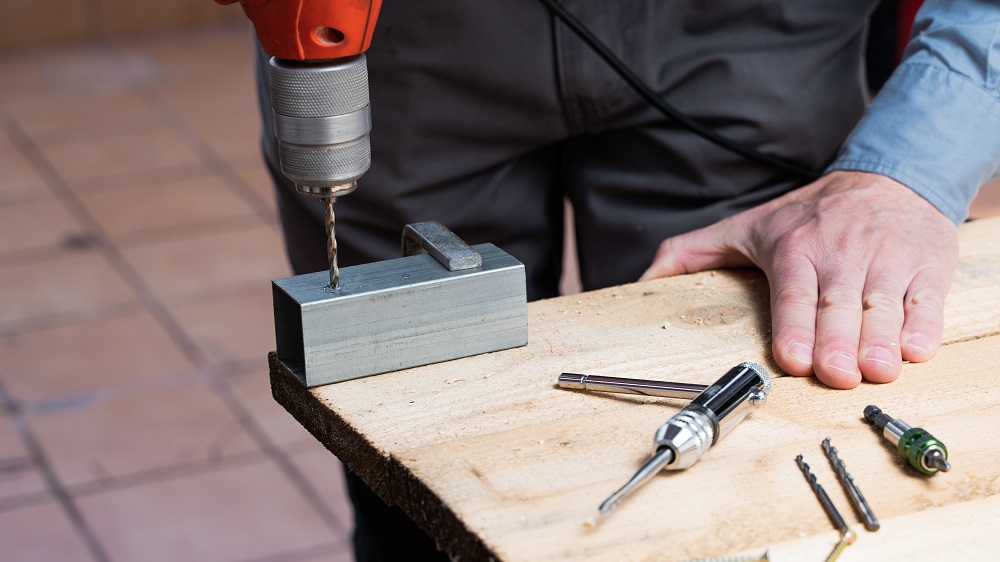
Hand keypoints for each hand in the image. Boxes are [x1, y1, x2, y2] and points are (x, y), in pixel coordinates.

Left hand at [640, 171, 958, 388]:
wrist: (890, 177)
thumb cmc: (810, 215)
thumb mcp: (745, 226)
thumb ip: (690, 253)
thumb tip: (640, 281)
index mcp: (795, 249)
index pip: (792, 293)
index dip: (794, 326)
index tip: (793, 359)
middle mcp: (841, 255)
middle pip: (837, 306)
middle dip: (837, 343)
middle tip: (837, 376)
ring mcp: (885, 261)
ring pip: (882, 307)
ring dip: (880, 341)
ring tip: (876, 370)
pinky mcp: (924, 267)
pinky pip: (925, 300)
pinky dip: (923, 325)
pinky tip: (917, 349)